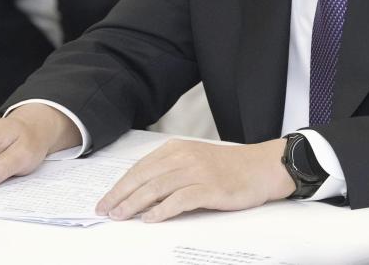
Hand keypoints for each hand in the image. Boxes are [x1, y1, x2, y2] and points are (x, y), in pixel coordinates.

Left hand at [97, 138, 294, 222]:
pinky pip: (180, 200)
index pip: (141, 167)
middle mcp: (185, 157)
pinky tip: (150, 219)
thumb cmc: (228, 167)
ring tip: (121, 217)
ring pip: (157, 188)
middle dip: (121, 195)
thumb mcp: (195, 161)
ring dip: (135, 204)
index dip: (120, 185)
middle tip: (106, 211)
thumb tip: (141, 193)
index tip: (106, 200)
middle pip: (144, 177)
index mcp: (178, 149)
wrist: (262, 167)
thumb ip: (171, 171)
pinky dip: (162, 210)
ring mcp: (198, 172)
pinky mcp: (210, 188)